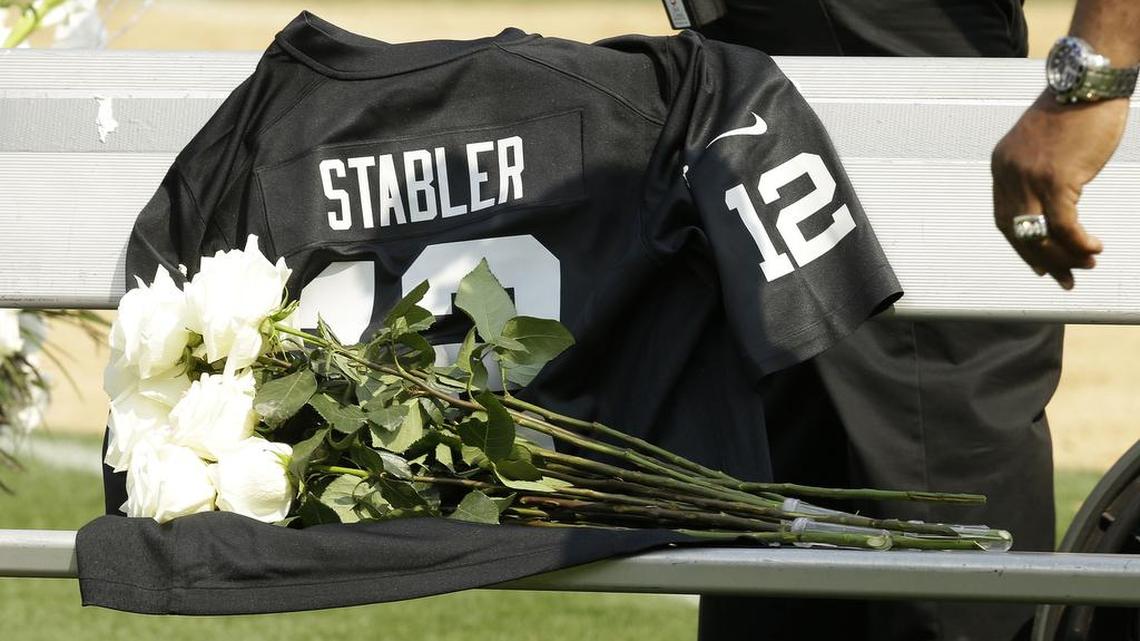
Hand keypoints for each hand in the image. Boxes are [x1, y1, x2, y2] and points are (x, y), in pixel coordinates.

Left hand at [991, 92, 1126, 288]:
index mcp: (1001, 167)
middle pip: (1017, 232)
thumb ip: (1039, 174)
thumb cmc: (1075, 110)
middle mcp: (1008, 174)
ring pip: (1039, 234)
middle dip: (1042, 260)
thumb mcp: (1044, 146)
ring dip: (1063, 256)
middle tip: (1065, 279)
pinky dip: (1078, 243)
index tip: (1040, 265)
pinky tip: (1094, 248)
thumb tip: (1053, 205)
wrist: (1089, 81)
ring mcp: (1029, 177)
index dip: (1021, 246)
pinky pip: (1063, 225)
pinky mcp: (1055, 178)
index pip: (1004, 219)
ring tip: (1086, 265)